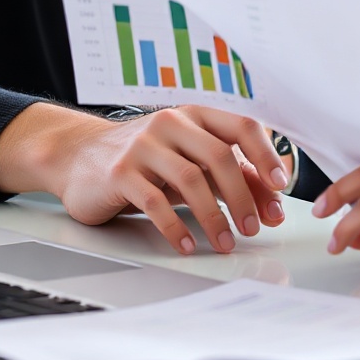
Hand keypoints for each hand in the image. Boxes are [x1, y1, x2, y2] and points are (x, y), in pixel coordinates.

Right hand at [0, 103, 287, 255]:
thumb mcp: (188, 159)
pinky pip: (156, 202)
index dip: (265, 154)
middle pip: (219, 156)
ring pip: (190, 180)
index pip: (241, 124)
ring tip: (226, 242)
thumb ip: (230, 174)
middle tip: (253, 227)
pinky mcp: (121, 172)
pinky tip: (188, 245)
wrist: (79, 157)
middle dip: (243, 196)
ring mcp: (143, 145)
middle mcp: (171, 122)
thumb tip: (271, 202)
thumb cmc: (144, 160)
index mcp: (194, 114)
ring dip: (214, 217)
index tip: (280, 185)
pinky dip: (176, 228)